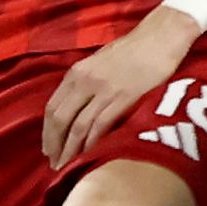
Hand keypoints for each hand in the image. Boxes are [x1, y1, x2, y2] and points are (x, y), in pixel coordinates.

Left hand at [41, 10, 197, 165]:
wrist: (160, 38)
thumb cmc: (132, 50)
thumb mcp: (98, 63)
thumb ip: (84, 84)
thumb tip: (75, 109)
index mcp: (76, 73)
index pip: (52, 108)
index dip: (47, 133)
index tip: (48, 150)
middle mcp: (85, 81)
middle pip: (60, 120)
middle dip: (55, 145)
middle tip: (55, 165)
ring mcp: (104, 90)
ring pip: (78, 126)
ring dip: (71, 150)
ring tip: (69, 167)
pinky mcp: (124, 97)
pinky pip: (101, 125)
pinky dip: (93, 144)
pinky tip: (91, 156)